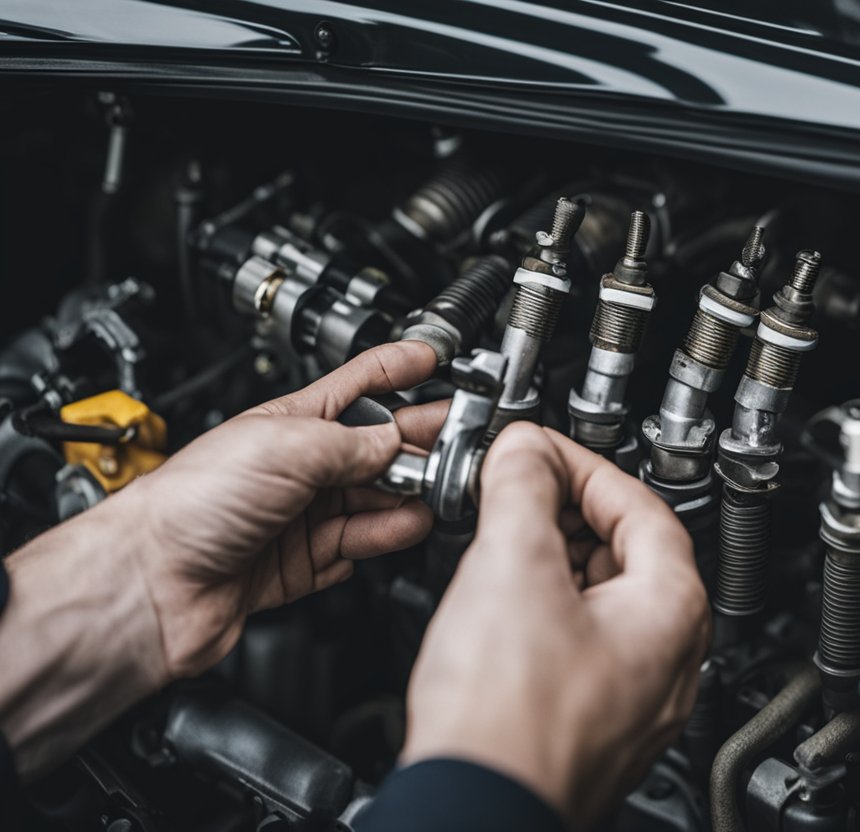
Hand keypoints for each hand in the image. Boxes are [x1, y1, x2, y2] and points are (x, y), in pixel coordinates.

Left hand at [1, 340, 447, 776]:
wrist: (151, 583)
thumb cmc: (190, 503)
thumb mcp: (287, 450)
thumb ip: (354, 445)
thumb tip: (398, 446)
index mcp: (293, 423)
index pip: (359, 384)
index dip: (399, 368)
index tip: (437, 358)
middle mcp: (300, 466)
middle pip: (379, 447)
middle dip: (420, 443)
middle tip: (459, 445)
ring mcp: (301, 515)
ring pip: (375, 500)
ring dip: (408, 498)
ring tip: (436, 495)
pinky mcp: (301, 563)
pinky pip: (357, 548)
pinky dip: (381, 541)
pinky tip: (398, 533)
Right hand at [402, 423, 710, 829]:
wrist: (472, 812)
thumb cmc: (506, 720)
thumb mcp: (512, 565)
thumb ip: (522, 488)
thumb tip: (523, 451)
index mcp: (671, 612)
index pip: (639, 505)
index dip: (580, 466)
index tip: (536, 452)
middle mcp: (668, 660)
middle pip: (625, 552)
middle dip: (565, 512)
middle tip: (514, 492)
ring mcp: (634, 700)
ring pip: (601, 601)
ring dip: (552, 562)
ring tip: (500, 546)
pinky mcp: (594, 726)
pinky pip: (582, 646)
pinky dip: (546, 612)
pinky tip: (503, 612)